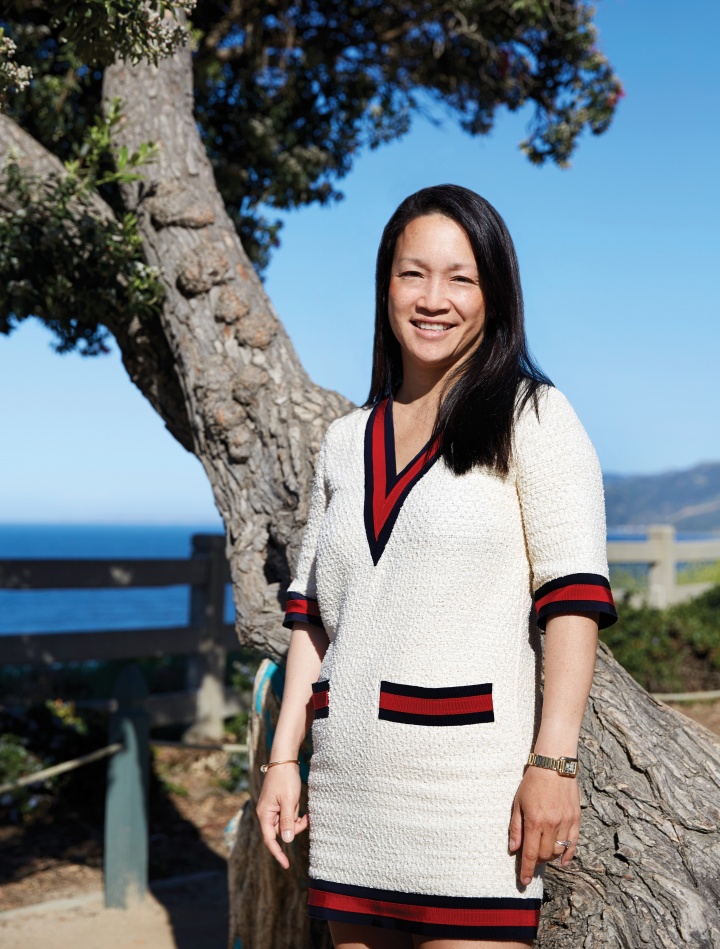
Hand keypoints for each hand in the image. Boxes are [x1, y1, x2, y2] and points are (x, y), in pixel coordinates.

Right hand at [256, 763, 307, 868]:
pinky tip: (303, 808)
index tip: (286, 865)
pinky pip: (288, 815)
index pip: (270, 839)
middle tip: (306, 818)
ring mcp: (273, 808)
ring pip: (286, 824)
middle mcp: (267, 813)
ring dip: (297, 820)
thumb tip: (287, 841)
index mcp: (265, 814)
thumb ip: (288, 821)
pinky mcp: (279, 803)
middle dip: (294, 828)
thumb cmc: (285, 779)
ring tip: (304, 809)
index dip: (278, 853)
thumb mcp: (289, 801)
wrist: (284, 760)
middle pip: (280, 831)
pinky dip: (296, 814)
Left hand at [508, 766, 579, 885]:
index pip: (529, 854)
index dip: (526, 870)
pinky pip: (573, 843)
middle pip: (544, 855)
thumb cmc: (532, 783)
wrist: (554, 765)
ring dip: (549, 856)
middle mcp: (551, 824)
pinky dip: (568, 855)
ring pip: (558, 851)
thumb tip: (513, 849)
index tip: (523, 882)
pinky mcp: (576, 819)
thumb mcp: (518, 802)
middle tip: (531, 857)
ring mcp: (565, 822)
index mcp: (534, 821)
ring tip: (542, 852)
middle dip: (536, 860)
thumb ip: (516, 827)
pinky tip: (562, 861)